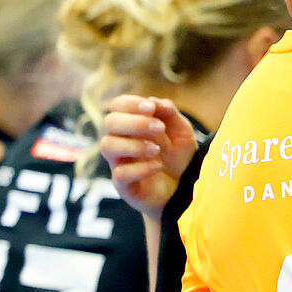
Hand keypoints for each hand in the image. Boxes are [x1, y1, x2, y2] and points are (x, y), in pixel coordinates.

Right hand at [102, 94, 197, 217]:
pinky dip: (140, 168)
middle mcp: (121, 141)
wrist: (183, 190)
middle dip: (135, 122)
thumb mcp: (181, 132)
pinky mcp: (124, 186)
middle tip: (159, 128)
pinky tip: (157, 166)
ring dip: (134, 144)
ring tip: (157, 150)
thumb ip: (170, 114)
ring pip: (108, 146)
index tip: (151, 108)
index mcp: (132, 125)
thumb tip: (154, 101)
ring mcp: (119, 163)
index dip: (131, 103)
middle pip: (110, 122)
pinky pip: (120, 174)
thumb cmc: (177, 157)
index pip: (117, 106)